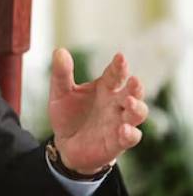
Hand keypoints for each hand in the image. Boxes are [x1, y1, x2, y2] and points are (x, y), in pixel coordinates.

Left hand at [48, 48, 147, 173]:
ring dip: (137, 108)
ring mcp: (119, 123)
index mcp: (105, 88)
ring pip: (137, 114)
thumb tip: (59, 50)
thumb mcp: (60, 93)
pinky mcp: (117, 142)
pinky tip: (124, 129)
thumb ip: (61, 74)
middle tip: (134, 80)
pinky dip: (130, 133)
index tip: (120, 57)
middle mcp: (116, 104)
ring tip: (130, 102)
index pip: (115, 74)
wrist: (65, 145)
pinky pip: (130, 138)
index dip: (119, 66)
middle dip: (135, 87)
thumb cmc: (68, 115)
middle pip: (133, 93)